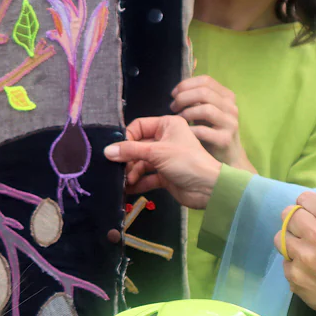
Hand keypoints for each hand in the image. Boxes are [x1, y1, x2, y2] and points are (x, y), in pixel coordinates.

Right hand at [104, 115, 221, 208]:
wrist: (209, 189)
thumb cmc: (187, 162)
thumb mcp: (157, 153)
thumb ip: (131, 151)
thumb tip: (107, 150)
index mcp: (167, 125)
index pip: (139, 126)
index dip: (126, 137)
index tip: (115, 150)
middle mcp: (165, 139)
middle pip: (137, 146)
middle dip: (127, 158)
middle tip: (117, 169)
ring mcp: (165, 159)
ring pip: (140, 163)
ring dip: (131, 172)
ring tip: (126, 181)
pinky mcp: (165, 175)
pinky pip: (146, 177)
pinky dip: (138, 183)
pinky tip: (128, 189)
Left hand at [170, 75, 253, 171]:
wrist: (227, 159)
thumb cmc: (212, 133)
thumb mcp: (206, 113)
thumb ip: (197, 100)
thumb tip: (178, 90)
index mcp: (227, 97)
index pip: (206, 80)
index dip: (186, 85)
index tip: (174, 94)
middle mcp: (231, 107)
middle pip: (204, 93)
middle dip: (183, 98)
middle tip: (173, 107)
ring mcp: (230, 123)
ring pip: (205, 109)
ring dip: (186, 113)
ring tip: (178, 120)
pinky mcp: (225, 139)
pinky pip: (203, 131)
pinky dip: (189, 130)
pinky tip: (183, 133)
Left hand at [277, 192, 315, 315]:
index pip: (305, 198)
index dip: (308, 204)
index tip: (311, 212)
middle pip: (288, 214)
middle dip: (297, 220)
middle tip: (306, 229)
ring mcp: (303, 257)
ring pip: (280, 236)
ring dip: (291, 240)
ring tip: (305, 248)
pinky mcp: (293, 275)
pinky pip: (285, 260)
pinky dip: (294, 262)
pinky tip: (307, 268)